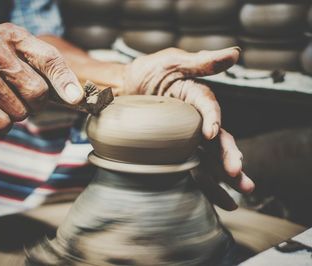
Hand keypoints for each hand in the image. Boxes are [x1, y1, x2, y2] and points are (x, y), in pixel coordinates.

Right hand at [0, 23, 83, 131]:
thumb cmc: (3, 67)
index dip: (64, 81)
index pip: (48, 59)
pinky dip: (3, 122)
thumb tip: (77, 97)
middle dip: (37, 101)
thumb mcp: (25, 56)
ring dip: (19, 112)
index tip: (76, 98)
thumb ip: (53, 72)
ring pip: (21, 112)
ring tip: (5, 98)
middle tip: (24, 94)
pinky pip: (3, 124)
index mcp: (13, 36)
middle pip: (37, 92)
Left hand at [123, 47, 254, 209]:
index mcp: (196, 97)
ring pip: (209, 159)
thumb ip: (201, 61)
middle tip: (237, 174)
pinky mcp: (174, 152)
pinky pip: (190, 169)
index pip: (209, 108)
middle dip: (229, 157)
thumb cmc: (145, 71)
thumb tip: (234, 53)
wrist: (119, 89)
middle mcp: (196, 120)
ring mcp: (186, 138)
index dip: (213, 120)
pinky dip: (205, 185)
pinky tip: (219, 201)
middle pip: (217, 140)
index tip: (212, 133)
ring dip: (223, 178)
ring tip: (238, 196)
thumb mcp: (171, 62)